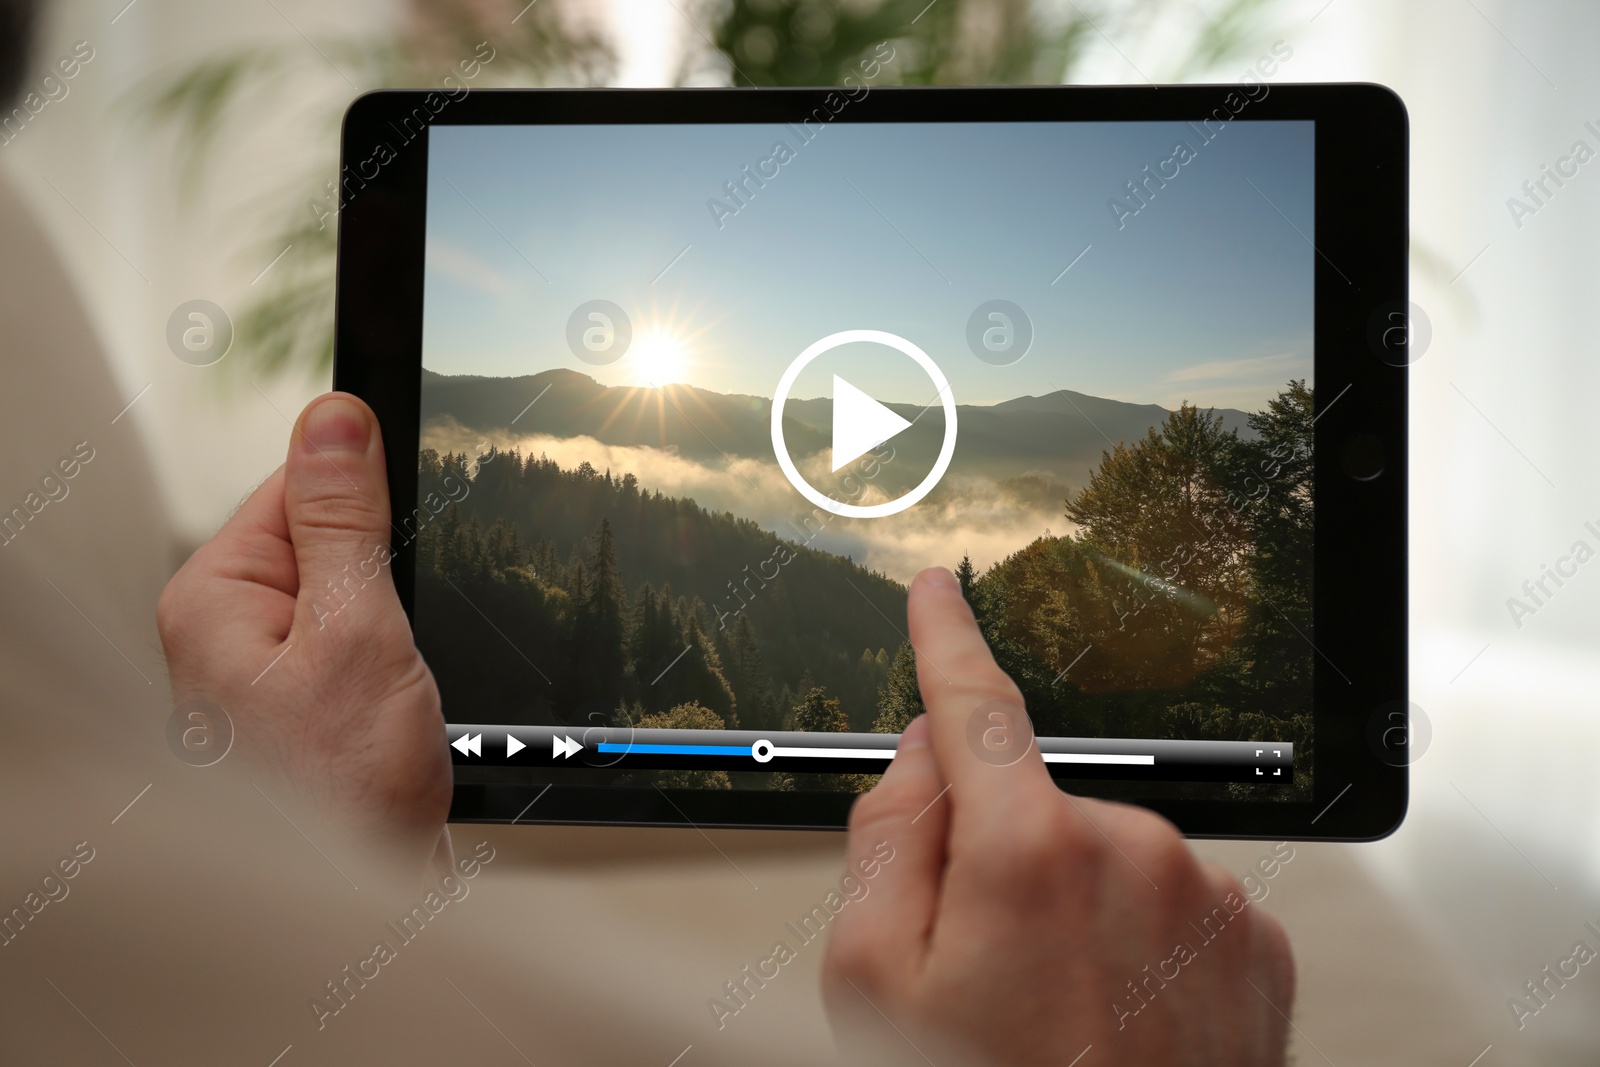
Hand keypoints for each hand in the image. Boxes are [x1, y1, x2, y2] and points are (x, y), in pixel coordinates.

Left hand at [157, 393, 452, 871]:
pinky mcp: (308, 705)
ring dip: (398, 631)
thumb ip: (345, 517)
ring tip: (391, 694)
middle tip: (392, 644)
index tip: (403, 540)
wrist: (364, 902)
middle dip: (388, 580)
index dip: (367, 507)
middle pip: (333, 541)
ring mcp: (269, 671)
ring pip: (359, 597)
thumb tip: (335, 416)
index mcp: (216, 595)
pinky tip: (398, 711)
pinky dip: (397, 666)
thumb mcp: (357, 629)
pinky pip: (364, 645)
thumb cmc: (341, 793)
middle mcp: (230, 629)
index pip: (296, 485)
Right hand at [823, 567, 1294, 1065]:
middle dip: (1000, 854)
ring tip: (1059, 1010)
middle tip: (983, 963)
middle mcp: (1130, 851)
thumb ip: (887, 836)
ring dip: (1073, 903)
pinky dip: (1139, 938)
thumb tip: (925, 757)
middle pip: (1035, 803)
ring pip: (1106, 854)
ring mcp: (1203, 896)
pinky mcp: (1254, 942)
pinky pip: (1172, 900)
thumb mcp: (869, 979)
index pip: (976, 707)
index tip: (939, 594)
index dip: (946, 640)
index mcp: (1027, 851)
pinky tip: (1116, 1014)